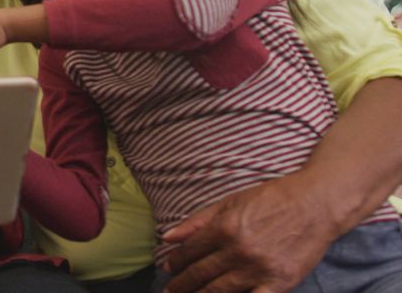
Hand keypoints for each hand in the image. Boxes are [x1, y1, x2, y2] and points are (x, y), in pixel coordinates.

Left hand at [161, 174, 333, 291]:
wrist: (316, 204)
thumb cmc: (272, 199)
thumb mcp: (230, 202)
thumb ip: (197, 221)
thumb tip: (167, 237)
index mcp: (225, 228)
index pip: (190, 250)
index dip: (176, 260)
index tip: (168, 266)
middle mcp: (239, 250)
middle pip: (201, 273)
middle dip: (181, 283)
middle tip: (169, 289)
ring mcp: (260, 269)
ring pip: (220, 290)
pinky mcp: (281, 282)